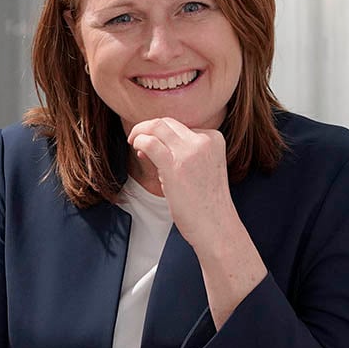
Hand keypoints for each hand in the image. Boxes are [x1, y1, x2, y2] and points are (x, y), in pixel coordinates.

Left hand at [126, 117, 235, 253]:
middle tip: (136, 138)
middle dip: (148, 127)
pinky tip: (137, 151)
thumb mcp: (201, 168)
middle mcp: (204, 141)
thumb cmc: (205, 203)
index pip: (181, 125)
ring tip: (133, 142)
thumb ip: (181, 152)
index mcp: (214, 138)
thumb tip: (149, 142)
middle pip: (167, 122)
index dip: (162, 132)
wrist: (215, 225)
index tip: (153, 145)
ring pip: (157, 127)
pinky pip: (149, 142)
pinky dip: (138, 142)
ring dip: (140, 132)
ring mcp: (190, 151)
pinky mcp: (175, 165)